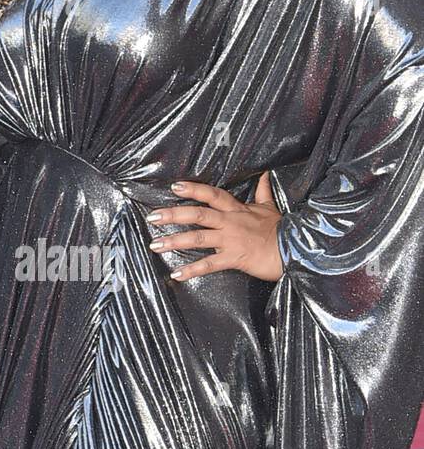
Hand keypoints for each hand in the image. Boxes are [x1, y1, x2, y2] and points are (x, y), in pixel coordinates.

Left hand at [148, 172, 282, 281]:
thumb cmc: (282, 230)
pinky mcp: (236, 258)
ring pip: (198, 238)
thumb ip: (262, 191)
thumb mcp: (271, 208)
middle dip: (173, 215)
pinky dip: (192, 270)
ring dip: (175, 241)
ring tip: (155, 245)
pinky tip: (176, 274)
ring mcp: (232, 240)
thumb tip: (265, 174)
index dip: (194, 189)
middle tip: (152, 217)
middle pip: (198, 214)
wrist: (297, 251)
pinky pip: (210, 265)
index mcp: (237, 209)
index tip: (174, 186)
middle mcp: (231, 222)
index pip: (212, 194)